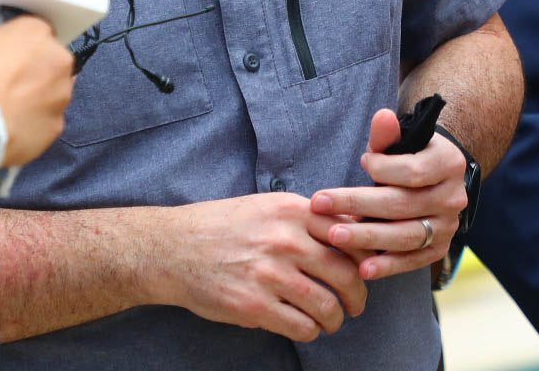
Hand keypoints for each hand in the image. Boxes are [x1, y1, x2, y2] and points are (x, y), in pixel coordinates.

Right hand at [0, 14, 74, 166]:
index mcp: (35, 32)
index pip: (35, 32)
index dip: (19, 45)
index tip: (4, 56)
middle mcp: (57, 59)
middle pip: (50, 61)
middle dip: (33, 70)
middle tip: (7, 82)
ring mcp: (61, 94)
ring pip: (54, 91)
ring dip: (38, 96)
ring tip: (9, 108)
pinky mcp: (58, 124)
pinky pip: (48, 119)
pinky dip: (35, 122)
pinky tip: (14, 126)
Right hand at [152, 193, 366, 341]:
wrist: (173, 248)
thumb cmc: (221, 226)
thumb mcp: (266, 207)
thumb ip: (304, 218)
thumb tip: (348, 235)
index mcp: (291, 210)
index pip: (349, 236)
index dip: (364, 258)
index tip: (365, 270)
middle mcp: (285, 240)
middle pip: (346, 274)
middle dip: (358, 296)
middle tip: (355, 305)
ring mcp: (270, 274)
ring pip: (327, 306)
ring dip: (335, 319)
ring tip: (330, 321)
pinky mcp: (254, 306)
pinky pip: (302, 327)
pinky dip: (310, 332)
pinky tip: (305, 327)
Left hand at [309, 109, 467, 281]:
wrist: (435, 179)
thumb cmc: (410, 155)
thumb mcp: (401, 141)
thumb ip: (388, 135)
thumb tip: (383, 116)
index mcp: (448, 164)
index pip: (413, 171)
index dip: (384, 168)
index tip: (362, 161)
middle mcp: (453, 198)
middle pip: (402, 204)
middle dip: (358, 204)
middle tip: (320, 204)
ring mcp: (448, 226)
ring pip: (406, 236)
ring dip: (367, 238)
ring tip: (334, 236)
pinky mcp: (439, 249)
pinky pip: (413, 260)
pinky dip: (388, 266)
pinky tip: (363, 269)